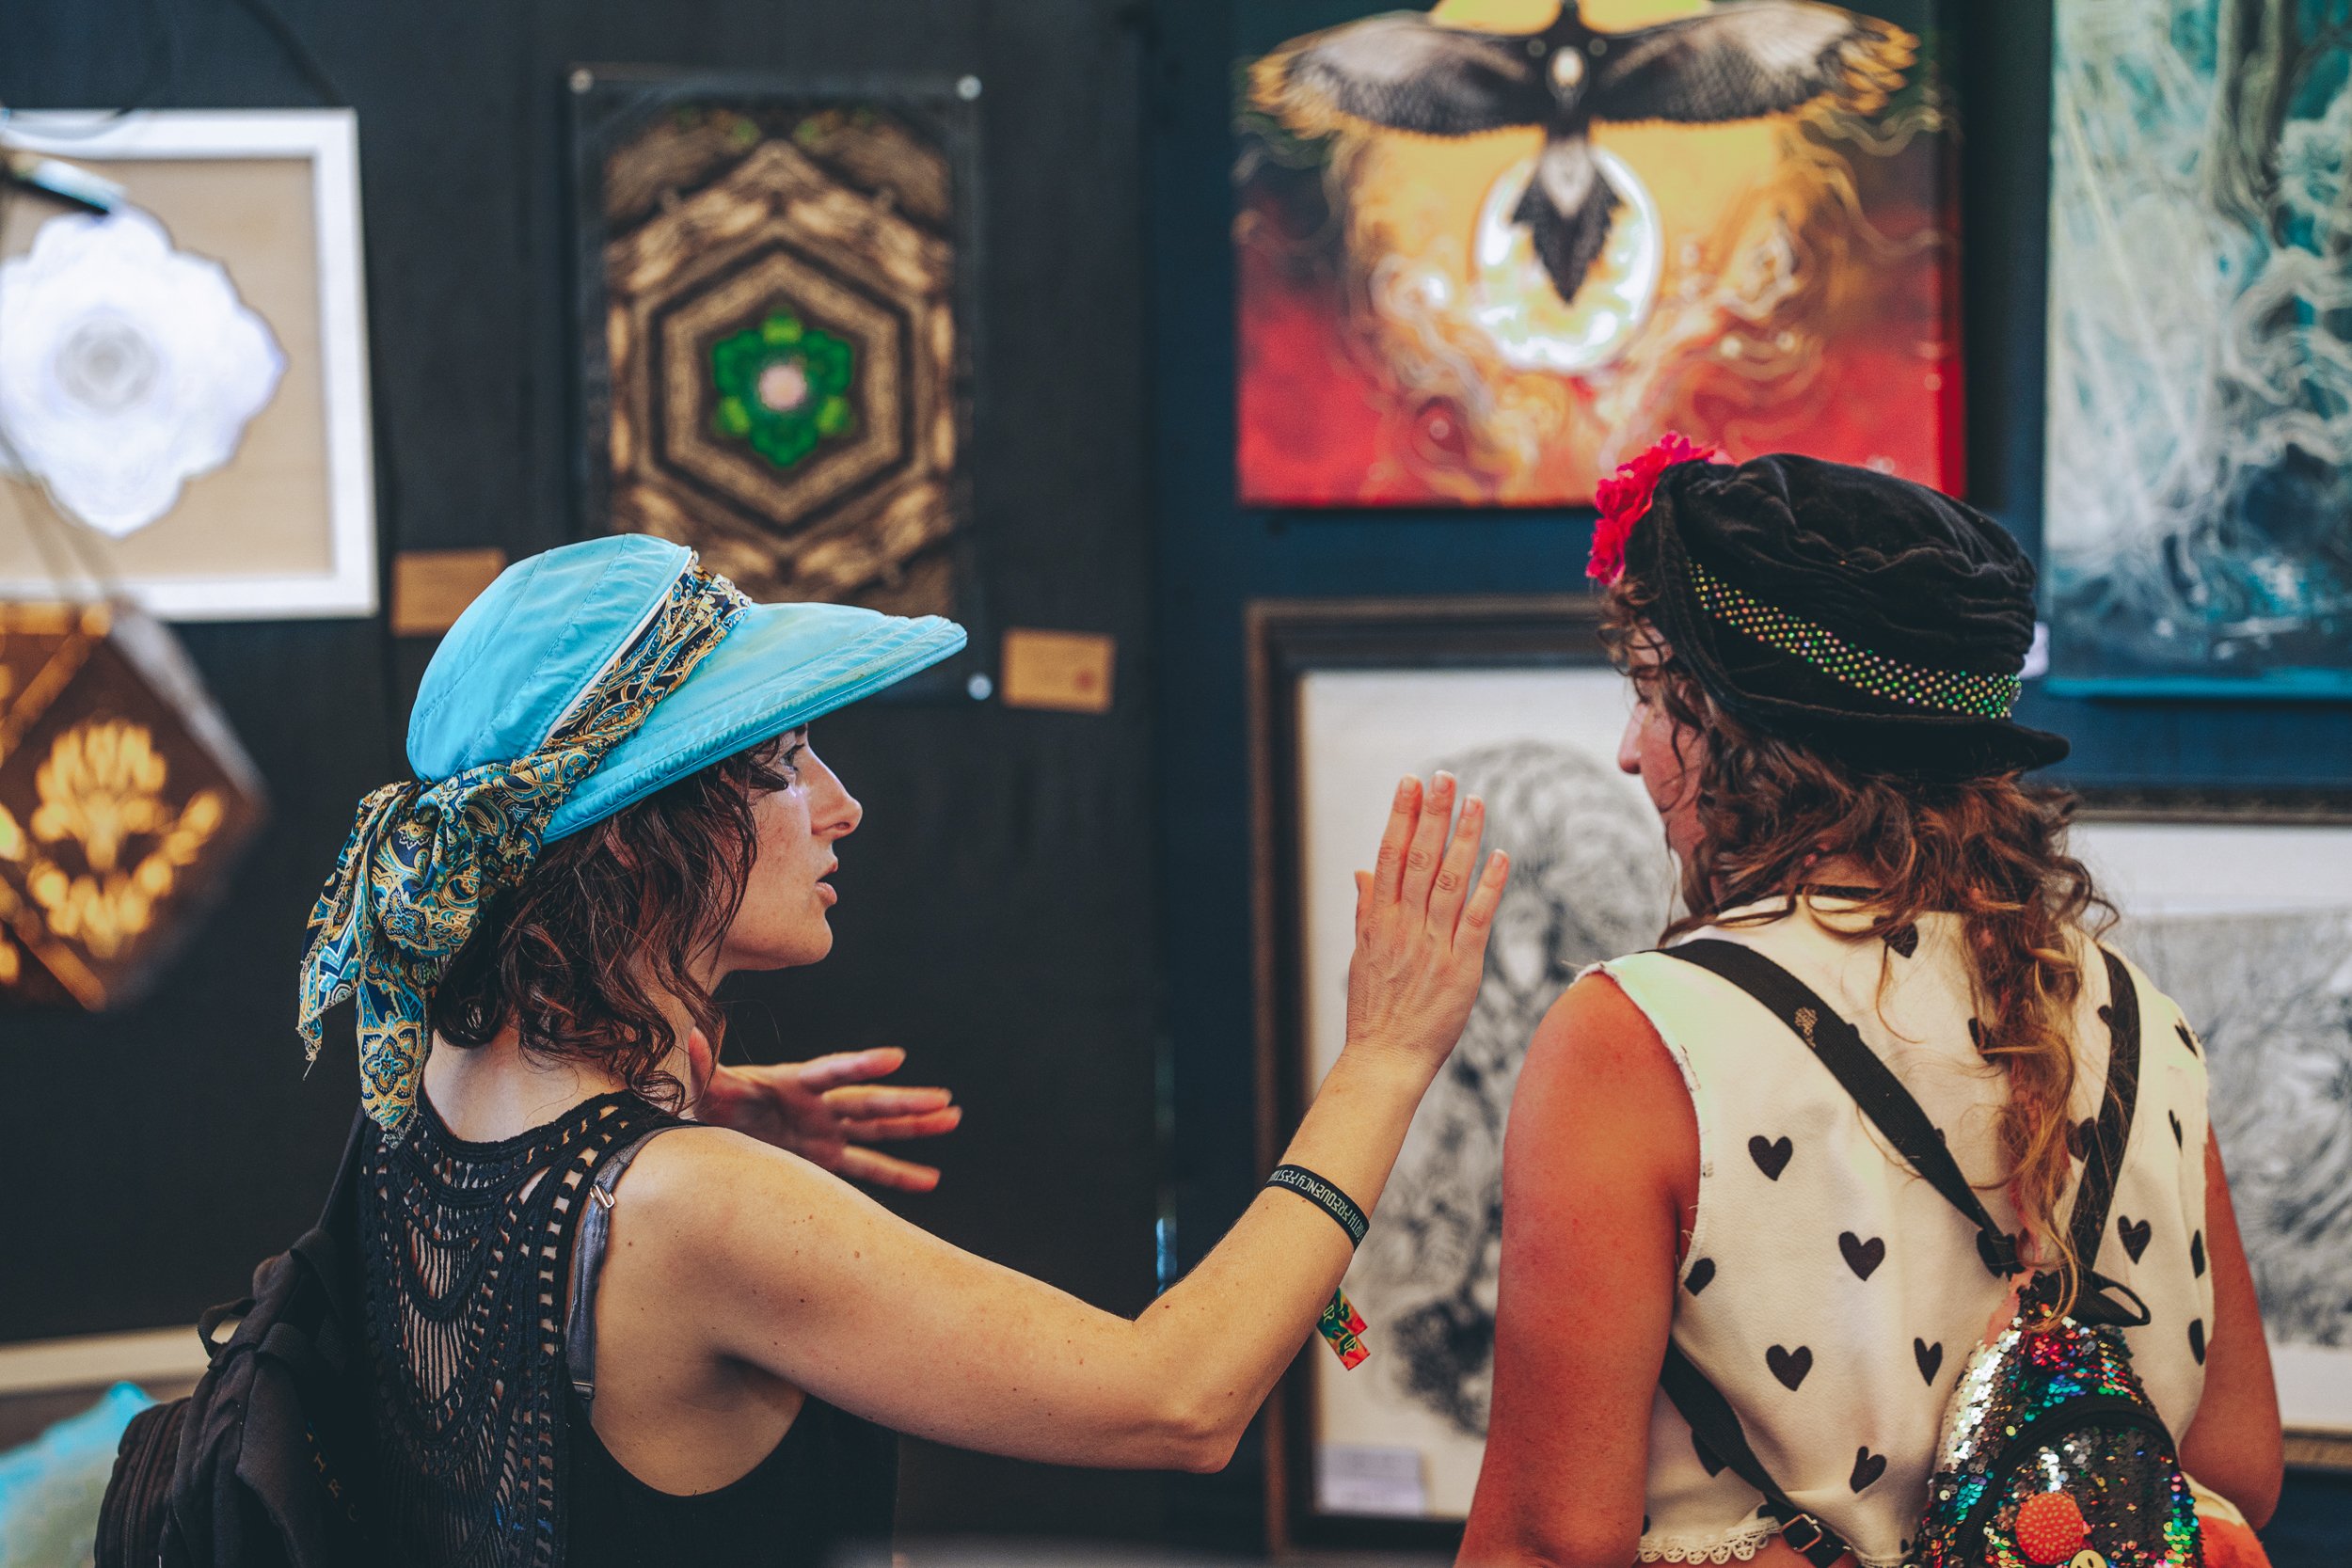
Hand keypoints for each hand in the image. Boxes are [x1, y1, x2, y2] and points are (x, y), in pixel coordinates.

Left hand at [683, 1029, 961, 1191]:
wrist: (713, 1129)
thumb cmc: (710, 1104)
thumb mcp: (704, 1089)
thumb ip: (703, 1068)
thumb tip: (692, 1039)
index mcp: (793, 1083)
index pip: (833, 1071)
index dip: (862, 1065)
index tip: (896, 1058)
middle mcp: (819, 1105)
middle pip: (867, 1102)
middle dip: (905, 1102)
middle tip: (944, 1099)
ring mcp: (827, 1131)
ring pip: (879, 1128)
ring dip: (915, 1125)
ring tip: (953, 1118)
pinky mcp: (827, 1158)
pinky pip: (868, 1167)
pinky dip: (898, 1175)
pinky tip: (929, 1179)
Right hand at [1344, 772, 1508, 1078]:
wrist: (1384, 1060)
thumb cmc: (1375, 1010)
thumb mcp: (1362, 954)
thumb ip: (1367, 909)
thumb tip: (1362, 871)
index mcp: (1377, 921)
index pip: (1388, 856)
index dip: (1400, 816)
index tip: (1409, 782)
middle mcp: (1402, 927)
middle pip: (1418, 859)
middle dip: (1432, 814)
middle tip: (1444, 776)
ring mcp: (1431, 946)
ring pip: (1448, 881)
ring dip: (1464, 839)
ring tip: (1476, 801)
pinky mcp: (1460, 968)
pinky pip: (1476, 919)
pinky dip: (1488, 886)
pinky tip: (1501, 856)